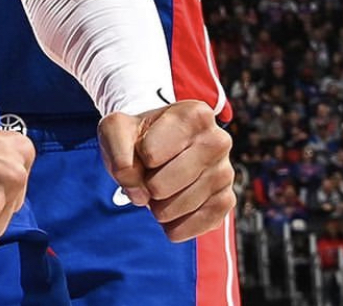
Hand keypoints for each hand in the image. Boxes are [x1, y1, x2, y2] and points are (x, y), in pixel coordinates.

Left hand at [98, 99, 235, 241]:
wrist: (158, 149)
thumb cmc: (139, 137)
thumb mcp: (116, 129)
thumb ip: (116, 152)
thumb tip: (139, 193)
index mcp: (195, 114)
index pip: (149, 154)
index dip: (139, 155)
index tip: (146, 145)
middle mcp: (218, 140)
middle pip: (159, 186)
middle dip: (146, 185)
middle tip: (152, 171)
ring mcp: (225, 173)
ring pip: (173, 209)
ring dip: (157, 206)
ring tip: (163, 185)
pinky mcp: (226, 202)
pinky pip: (190, 228)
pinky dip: (172, 225)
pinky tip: (172, 207)